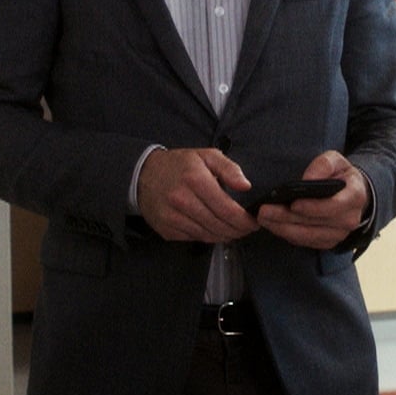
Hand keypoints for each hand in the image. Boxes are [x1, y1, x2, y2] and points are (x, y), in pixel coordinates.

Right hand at [136, 147, 259, 243]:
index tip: (253, 221)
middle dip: (238, 230)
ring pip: (208, 235)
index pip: (227, 209)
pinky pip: (194, 238)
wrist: (142, 175)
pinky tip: (215, 229)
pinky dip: (208, 236)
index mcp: (195, 180)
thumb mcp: (206, 156)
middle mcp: (183, 201)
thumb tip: (246, 186)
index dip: (244, 220)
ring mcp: (172, 217)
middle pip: (219, 226)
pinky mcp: (166, 229)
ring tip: (234, 230)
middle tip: (247, 228)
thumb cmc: (178, 165)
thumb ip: (229, 168)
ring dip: (225, 236)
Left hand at [257, 152, 370, 250]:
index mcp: (355, 197)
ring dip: (282, 228)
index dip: (313, 207)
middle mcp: (349, 220)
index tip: (293, 203)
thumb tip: (308, 178)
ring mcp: (339, 235)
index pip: (334, 206)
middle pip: (315, 224)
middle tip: (264, 211)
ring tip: (262, 218)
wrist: (351, 194)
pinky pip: (304, 242)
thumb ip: (323, 165)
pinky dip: (287, 234)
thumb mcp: (336, 161)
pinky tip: (272, 225)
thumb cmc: (341, 175)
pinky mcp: (327, 242)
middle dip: (287, 218)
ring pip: (307, 236)